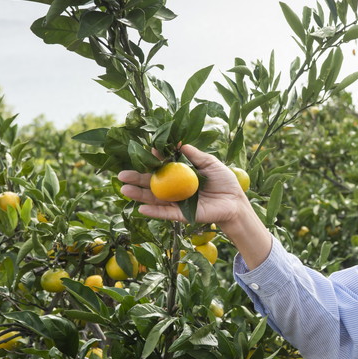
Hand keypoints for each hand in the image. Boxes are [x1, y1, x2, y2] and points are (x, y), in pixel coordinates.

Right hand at [118, 144, 271, 268]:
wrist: (236, 202)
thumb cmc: (224, 182)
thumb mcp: (210, 163)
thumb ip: (195, 155)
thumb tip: (179, 142)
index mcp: (181, 175)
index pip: (162, 168)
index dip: (153, 161)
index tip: (145, 153)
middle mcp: (176, 189)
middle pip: (152, 184)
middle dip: (136, 179)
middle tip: (121, 174)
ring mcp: (177, 203)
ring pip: (154, 199)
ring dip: (138, 195)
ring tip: (124, 189)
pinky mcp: (182, 216)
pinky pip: (165, 214)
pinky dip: (153, 212)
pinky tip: (140, 208)